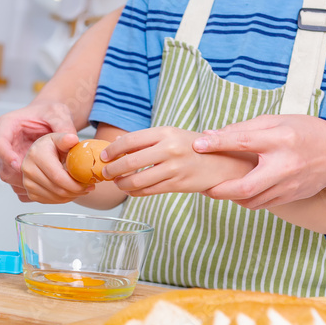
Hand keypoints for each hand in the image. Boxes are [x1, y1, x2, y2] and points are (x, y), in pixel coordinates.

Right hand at [0, 102, 76, 201]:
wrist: (50, 121)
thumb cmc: (49, 114)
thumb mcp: (57, 113)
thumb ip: (63, 126)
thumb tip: (72, 140)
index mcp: (7, 126)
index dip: (6, 156)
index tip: (19, 165)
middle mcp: (4, 146)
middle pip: (4, 169)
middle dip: (27, 178)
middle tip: (54, 182)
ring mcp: (8, 161)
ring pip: (12, 181)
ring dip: (33, 187)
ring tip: (60, 188)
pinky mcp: (17, 173)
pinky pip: (20, 188)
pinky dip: (36, 192)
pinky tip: (56, 191)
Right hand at [21, 133, 93, 203]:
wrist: (39, 154)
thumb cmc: (51, 146)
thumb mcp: (59, 139)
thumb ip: (66, 139)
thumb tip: (72, 139)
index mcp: (36, 155)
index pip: (58, 177)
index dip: (75, 184)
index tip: (88, 184)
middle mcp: (29, 170)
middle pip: (58, 189)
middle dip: (76, 191)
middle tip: (88, 188)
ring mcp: (28, 183)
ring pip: (55, 197)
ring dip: (71, 196)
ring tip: (81, 189)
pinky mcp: (30, 193)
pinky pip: (50, 201)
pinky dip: (63, 199)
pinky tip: (70, 192)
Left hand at [102, 127, 255, 196]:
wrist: (222, 162)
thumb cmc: (192, 147)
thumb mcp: (171, 135)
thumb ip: (146, 140)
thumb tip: (117, 143)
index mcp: (166, 132)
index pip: (130, 141)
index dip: (112, 150)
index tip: (104, 156)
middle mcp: (170, 149)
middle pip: (130, 162)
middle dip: (112, 169)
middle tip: (106, 172)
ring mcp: (174, 168)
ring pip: (137, 180)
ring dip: (122, 184)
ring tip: (117, 183)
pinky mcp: (178, 185)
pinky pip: (148, 191)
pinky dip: (135, 192)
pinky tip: (130, 189)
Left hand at [191, 115, 325, 209]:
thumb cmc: (305, 133)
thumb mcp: (277, 121)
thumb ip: (244, 128)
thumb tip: (211, 136)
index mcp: (280, 139)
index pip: (243, 141)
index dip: (218, 143)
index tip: (198, 145)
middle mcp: (284, 165)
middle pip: (246, 186)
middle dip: (220, 190)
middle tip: (203, 186)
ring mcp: (288, 185)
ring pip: (251, 200)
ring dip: (230, 197)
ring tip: (216, 189)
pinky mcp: (290, 197)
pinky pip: (261, 204)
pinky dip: (245, 200)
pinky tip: (237, 192)